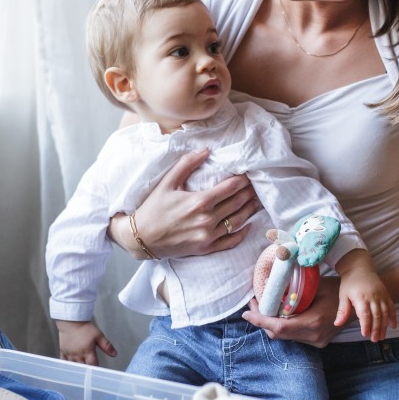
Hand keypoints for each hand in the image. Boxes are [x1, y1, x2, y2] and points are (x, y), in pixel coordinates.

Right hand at [55, 319, 115, 365]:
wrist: (71, 321)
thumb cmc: (85, 327)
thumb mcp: (99, 335)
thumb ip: (106, 346)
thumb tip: (114, 354)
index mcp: (87, 351)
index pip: (93, 365)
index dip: (96, 367)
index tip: (98, 369)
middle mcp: (78, 355)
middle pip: (83, 367)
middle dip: (87, 369)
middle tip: (90, 370)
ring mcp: (69, 354)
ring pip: (73, 366)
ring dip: (78, 368)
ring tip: (81, 370)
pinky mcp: (63, 351)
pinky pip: (64, 362)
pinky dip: (68, 365)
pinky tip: (70, 367)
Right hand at [108, 148, 261, 259]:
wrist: (141, 237)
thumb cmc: (153, 208)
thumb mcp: (167, 182)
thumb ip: (187, 164)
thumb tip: (205, 150)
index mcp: (200, 201)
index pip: (231, 188)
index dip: (243, 180)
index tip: (249, 174)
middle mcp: (207, 219)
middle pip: (237, 203)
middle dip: (249, 193)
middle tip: (257, 186)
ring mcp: (208, 236)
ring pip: (237, 222)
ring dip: (250, 210)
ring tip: (257, 201)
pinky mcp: (206, 249)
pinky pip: (230, 242)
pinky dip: (241, 233)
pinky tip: (247, 225)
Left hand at [242, 277, 341, 348]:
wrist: (358, 305)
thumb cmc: (337, 290)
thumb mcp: (315, 286)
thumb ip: (294, 292)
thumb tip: (271, 287)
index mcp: (312, 322)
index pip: (279, 327)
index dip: (260, 321)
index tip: (247, 313)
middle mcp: (313, 336)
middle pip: (279, 334)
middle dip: (262, 321)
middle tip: (253, 306)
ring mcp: (316, 342)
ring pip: (285, 337)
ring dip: (271, 325)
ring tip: (263, 308)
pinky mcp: (317, 342)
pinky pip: (294, 336)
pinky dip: (283, 327)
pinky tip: (279, 314)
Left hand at [333, 249, 396, 342]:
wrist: (359, 267)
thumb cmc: (349, 282)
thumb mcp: (343, 295)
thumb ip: (342, 310)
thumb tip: (337, 324)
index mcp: (361, 297)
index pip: (365, 314)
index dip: (366, 325)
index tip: (365, 334)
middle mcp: (373, 296)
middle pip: (377, 315)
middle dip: (376, 329)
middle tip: (374, 339)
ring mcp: (381, 295)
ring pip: (385, 313)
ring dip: (384, 326)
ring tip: (381, 337)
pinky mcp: (386, 294)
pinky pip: (391, 306)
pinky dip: (393, 317)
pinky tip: (393, 326)